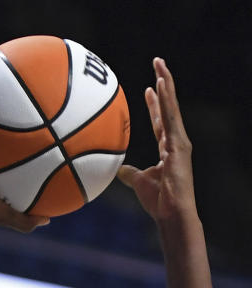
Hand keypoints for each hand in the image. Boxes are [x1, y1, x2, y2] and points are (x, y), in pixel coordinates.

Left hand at [117, 58, 195, 219]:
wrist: (171, 213)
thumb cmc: (158, 202)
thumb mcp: (139, 183)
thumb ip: (129, 174)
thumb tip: (117, 170)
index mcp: (167, 147)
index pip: (160, 120)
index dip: (155, 104)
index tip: (149, 88)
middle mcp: (175, 140)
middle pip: (169, 106)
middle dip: (163, 83)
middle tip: (157, 63)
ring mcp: (179, 141)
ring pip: (172, 106)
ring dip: (166, 84)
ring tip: (159, 65)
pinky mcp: (179, 145)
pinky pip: (171, 118)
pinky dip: (166, 100)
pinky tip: (160, 84)